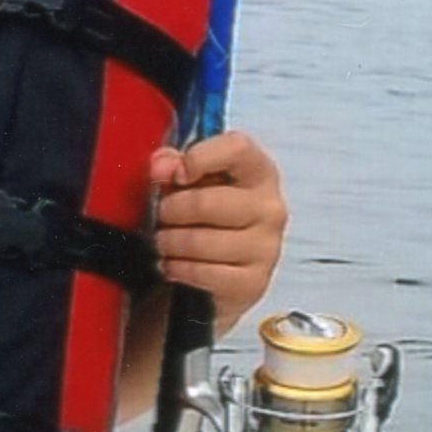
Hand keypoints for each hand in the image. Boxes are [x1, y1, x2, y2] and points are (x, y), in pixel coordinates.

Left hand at [148, 131, 287, 334]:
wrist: (220, 271)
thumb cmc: (207, 216)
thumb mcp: (190, 181)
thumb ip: (173, 163)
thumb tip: (161, 166)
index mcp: (258, 171)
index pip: (237, 148)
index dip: (199, 157)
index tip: (176, 174)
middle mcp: (269, 208)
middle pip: (206, 202)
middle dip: (171, 210)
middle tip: (161, 216)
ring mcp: (266, 247)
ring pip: (199, 242)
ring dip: (170, 243)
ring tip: (165, 241)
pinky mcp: (253, 282)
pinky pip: (203, 273)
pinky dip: (178, 269)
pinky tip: (174, 264)